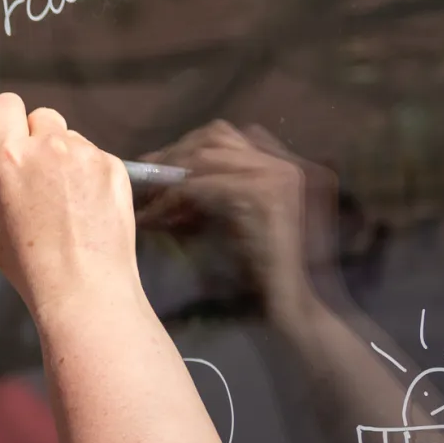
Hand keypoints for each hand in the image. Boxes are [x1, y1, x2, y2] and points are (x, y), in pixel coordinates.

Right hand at [0, 92, 138, 322]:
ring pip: (69, 139)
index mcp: (10, 157)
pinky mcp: (114, 167)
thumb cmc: (28, 263)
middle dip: (33, 139)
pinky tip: (85, 208)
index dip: (1, 122)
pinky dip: (87, 174)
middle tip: (32, 178)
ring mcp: (87, 154)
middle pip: (40, 118)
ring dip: (62, 157)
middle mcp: (50, 145)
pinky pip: (94, 157)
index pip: (4, 106)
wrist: (85, 286)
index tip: (3, 144)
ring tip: (63, 201)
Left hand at [137, 121, 333, 319]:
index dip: (189, 148)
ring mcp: (281, 175)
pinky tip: (155, 218)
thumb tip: (166, 187)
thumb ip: (214, 200)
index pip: (230, 136)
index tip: (157, 169)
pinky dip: (172, 199)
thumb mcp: (236, 226)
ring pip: (206, 154)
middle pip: (217, 135)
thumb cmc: (266, 276)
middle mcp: (288, 163)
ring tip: (148, 202)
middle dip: (174, 155)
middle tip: (144, 182)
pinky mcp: (265, 195)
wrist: (299, 307)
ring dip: (170, 176)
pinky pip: (202, 185)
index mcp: (288, 166)